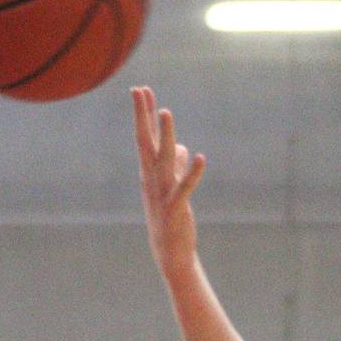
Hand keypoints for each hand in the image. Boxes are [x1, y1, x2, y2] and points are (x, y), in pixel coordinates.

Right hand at [131, 86, 205, 272]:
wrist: (170, 251)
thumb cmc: (169, 218)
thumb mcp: (171, 187)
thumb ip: (175, 165)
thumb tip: (181, 147)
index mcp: (149, 173)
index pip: (144, 138)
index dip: (143, 114)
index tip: (141, 89)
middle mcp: (151, 179)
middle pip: (145, 142)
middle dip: (143, 115)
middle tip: (140, 89)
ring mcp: (162, 193)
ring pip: (163, 159)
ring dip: (165, 135)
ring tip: (166, 112)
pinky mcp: (176, 208)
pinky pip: (185, 187)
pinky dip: (193, 173)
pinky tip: (201, 157)